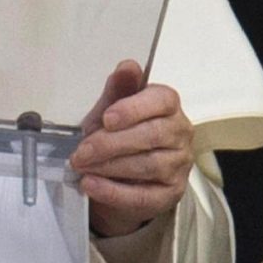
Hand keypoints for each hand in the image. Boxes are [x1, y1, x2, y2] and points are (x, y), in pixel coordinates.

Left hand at [70, 59, 193, 237]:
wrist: (115, 178)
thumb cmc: (117, 136)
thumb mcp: (111, 111)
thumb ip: (118, 89)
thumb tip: (128, 67)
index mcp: (168, 106)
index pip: (163, 100)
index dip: (134, 108)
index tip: (107, 118)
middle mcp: (181, 134)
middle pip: (153, 135)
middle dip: (112, 143)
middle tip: (81, 151)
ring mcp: (179, 166)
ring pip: (148, 166)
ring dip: (110, 167)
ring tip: (82, 167)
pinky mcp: (170, 195)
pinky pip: (144, 196)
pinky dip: (113, 192)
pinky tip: (91, 185)